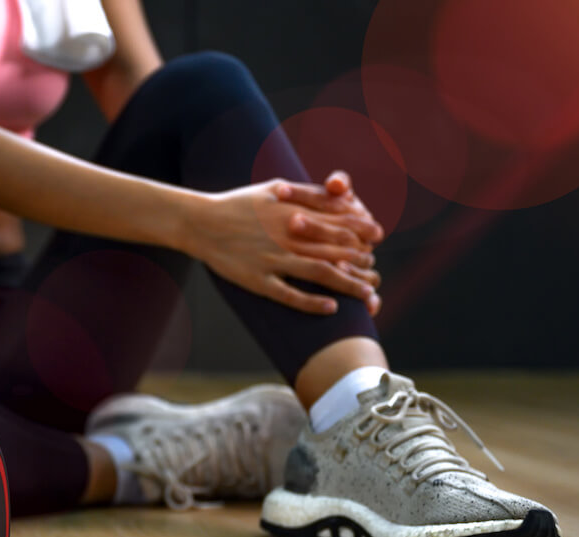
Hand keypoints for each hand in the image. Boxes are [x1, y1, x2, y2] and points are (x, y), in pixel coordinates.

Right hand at [181, 180, 378, 314]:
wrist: (201, 222)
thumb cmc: (239, 203)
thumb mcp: (276, 187)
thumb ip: (308, 193)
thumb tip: (340, 195)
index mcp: (294, 213)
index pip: (339, 222)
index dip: (362, 230)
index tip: (377, 236)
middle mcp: (288, 237)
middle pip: (336, 250)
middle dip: (361, 260)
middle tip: (374, 269)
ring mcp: (273, 260)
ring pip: (320, 273)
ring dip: (348, 284)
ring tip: (367, 294)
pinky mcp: (257, 280)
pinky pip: (290, 295)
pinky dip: (312, 302)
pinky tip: (331, 307)